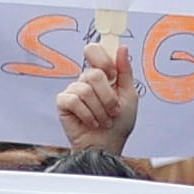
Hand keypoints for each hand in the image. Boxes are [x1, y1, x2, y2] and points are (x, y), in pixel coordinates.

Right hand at [56, 37, 139, 156]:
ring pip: (86, 90)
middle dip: (108, 96)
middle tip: (113, 110)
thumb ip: (125, 71)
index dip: (103, 59)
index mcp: (102, 74)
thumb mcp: (129, 95)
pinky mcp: (63, 103)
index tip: (113, 74)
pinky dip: (87, 115)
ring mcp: (73, 91)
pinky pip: (74, 101)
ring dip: (99, 110)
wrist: (108, 146)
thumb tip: (122, 48)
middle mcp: (86, 80)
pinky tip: (91, 122)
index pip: (94, 51)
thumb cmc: (119, 123)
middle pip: (94, 73)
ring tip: (104, 120)